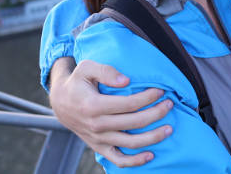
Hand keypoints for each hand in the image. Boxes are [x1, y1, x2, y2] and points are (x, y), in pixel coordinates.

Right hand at [48, 57, 173, 166]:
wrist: (60, 103)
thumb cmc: (77, 82)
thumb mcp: (86, 68)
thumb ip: (106, 71)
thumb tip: (126, 81)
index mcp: (93, 106)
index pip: (129, 104)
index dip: (148, 97)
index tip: (161, 90)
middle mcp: (96, 125)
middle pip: (134, 123)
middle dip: (157, 113)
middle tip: (170, 104)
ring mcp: (98, 139)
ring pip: (130, 143)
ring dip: (153, 137)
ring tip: (169, 128)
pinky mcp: (99, 147)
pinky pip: (118, 160)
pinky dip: (135, 161)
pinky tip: (151, 155)